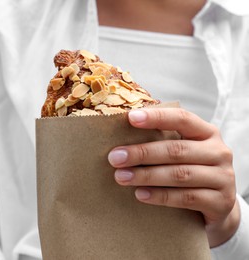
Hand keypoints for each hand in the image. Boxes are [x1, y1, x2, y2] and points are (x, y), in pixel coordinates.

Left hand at [108, 107, 239, 246]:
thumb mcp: (183, 152)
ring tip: (121, 177)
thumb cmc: (190, 170)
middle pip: (176, 150)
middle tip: (115, 158)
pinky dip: (160, 196)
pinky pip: (186, 198)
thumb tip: (120, 133)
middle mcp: (218, 152)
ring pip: (179, 174)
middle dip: (142, 153)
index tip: (130, 118)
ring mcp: (223, 178)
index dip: (157, 117)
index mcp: (207, 132)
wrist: (218, 207)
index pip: (182, 119)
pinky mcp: (221, 202)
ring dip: (146, 175)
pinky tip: (140, 194)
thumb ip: (162, 140)